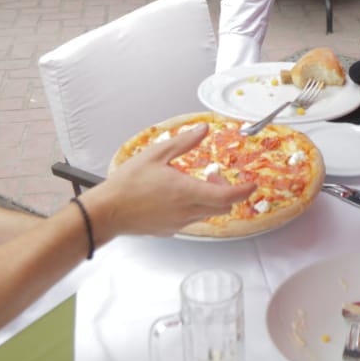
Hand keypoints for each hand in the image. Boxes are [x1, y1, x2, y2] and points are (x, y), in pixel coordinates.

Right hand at [93, 124, 254, 237]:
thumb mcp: (156, 154)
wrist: (107, 212)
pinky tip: (179, 195)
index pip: (227, 196)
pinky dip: (195, 207)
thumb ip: (184, 142)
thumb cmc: (128, 184)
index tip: (252, 184)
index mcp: (186, 191)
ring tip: (195, 182)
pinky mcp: (170, 230)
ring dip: (210, 199)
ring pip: (207, 213)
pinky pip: (192, 219)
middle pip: (222, 207)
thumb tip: (203, 130)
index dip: (244, 190)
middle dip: (226, 191)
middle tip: (214, 175)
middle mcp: (186, 211)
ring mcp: (179, 223)